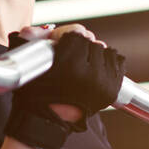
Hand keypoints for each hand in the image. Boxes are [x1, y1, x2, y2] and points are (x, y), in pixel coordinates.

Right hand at [7, 24, 125, 136]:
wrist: (51, 119)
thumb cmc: (37, 91)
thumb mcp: (30, 63)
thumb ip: (30, 40)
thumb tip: (33, 30)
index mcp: (69, 66)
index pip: (77, 33)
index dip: (65, 35)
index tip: (58, 42)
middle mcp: (89, 75)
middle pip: (92, 41)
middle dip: (80, 45)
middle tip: (71, 56)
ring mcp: (103, 83)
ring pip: (106, 50)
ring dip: (94, 54)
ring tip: (83, 63)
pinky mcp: (112, 89)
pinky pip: (118, 61)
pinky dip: (108, 62)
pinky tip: (96, 68)